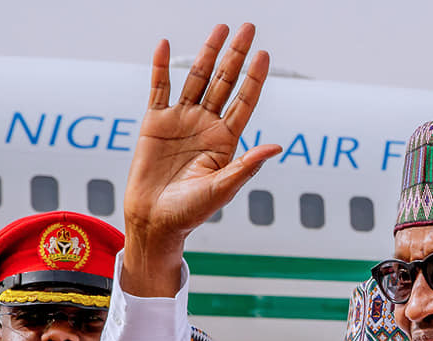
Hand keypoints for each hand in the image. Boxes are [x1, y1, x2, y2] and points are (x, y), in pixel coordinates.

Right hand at [122, 23, 281, 295]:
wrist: (156, 220)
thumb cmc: (192, 211)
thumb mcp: (224, 188)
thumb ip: (248, 166)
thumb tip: (277, 147)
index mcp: (226, 141)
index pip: (245, 101)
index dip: (254, 77)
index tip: (264, 54)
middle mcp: (207, 126)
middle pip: (225, 82)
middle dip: (236, 55)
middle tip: (248, 26)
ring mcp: (181, 121)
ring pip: (197, 79)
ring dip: (208, 53)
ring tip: (221, 28)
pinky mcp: (155, 122)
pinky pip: (159, 89)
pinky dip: (162, 67)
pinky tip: (167, 45)